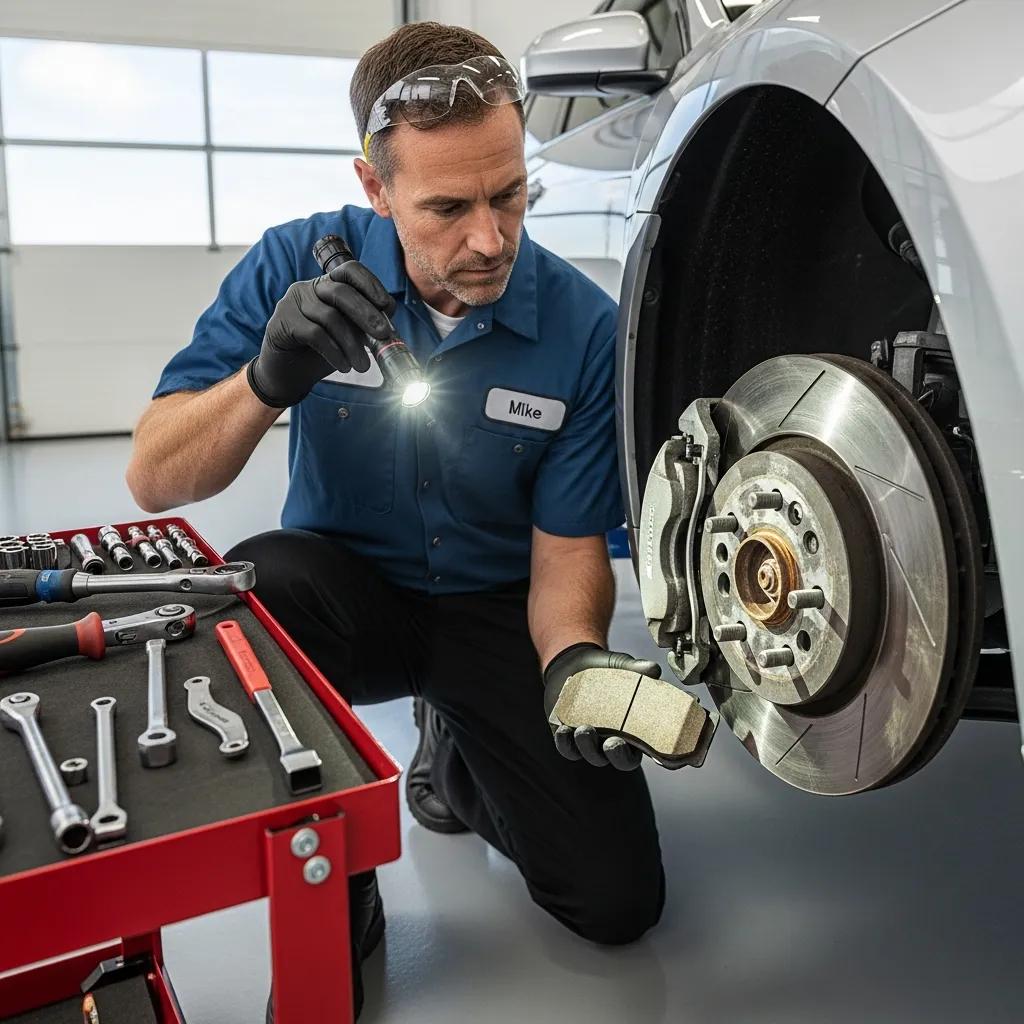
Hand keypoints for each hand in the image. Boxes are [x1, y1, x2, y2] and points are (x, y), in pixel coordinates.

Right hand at [247, 261, 396, 407]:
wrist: (289, 373)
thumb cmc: (322, 351)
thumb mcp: (349, 335)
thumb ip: (364, 326)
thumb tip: (389, 328)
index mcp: (328, 285)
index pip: (350, 271)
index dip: (370, 283)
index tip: (386, 305)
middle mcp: (310, 288)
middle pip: (341, 292)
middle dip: (366, 314)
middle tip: (382, 335)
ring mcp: (294, 302)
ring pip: (330, 317)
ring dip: (351, 344)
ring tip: (362, 366)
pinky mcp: (283, 320)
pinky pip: (315, 334)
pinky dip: (334, 352)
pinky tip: (343, 366)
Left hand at [542, 643, 661, 770]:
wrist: (576, 663)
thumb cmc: (607, 670)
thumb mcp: (622, 667)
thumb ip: (637, 668)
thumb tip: (654, 669)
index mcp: (633, 730)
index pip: (641, 752)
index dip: (638, 755)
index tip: (634, 745)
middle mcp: (612, 740)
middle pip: (617, 760)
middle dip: (615, 756)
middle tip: (611, 743)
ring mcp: (590, 741)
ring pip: (591, 756)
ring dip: (587, 747)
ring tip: (584, 729)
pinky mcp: (568, 737)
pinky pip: (567, 748)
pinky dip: (564, 743)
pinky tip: (563, 730)